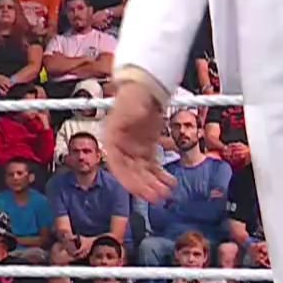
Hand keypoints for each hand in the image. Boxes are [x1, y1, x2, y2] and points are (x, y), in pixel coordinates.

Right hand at [102, 83, 175, 203]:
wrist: (147, 86)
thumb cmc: (136, 93)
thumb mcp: (132, 100)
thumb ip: (132, 110)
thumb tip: (134, 115)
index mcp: (112, 139)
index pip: (116, 166)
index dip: (127, 180)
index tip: (140, 190)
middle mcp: (121, 147)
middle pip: (131, 172)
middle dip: (143, 186)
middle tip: (157, 196)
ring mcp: (134, 149)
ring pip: (142, 173)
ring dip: (153, 184)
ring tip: (166, 191)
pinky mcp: (146, 149)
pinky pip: (152, 167)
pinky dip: (160, 176)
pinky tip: (170, 181)